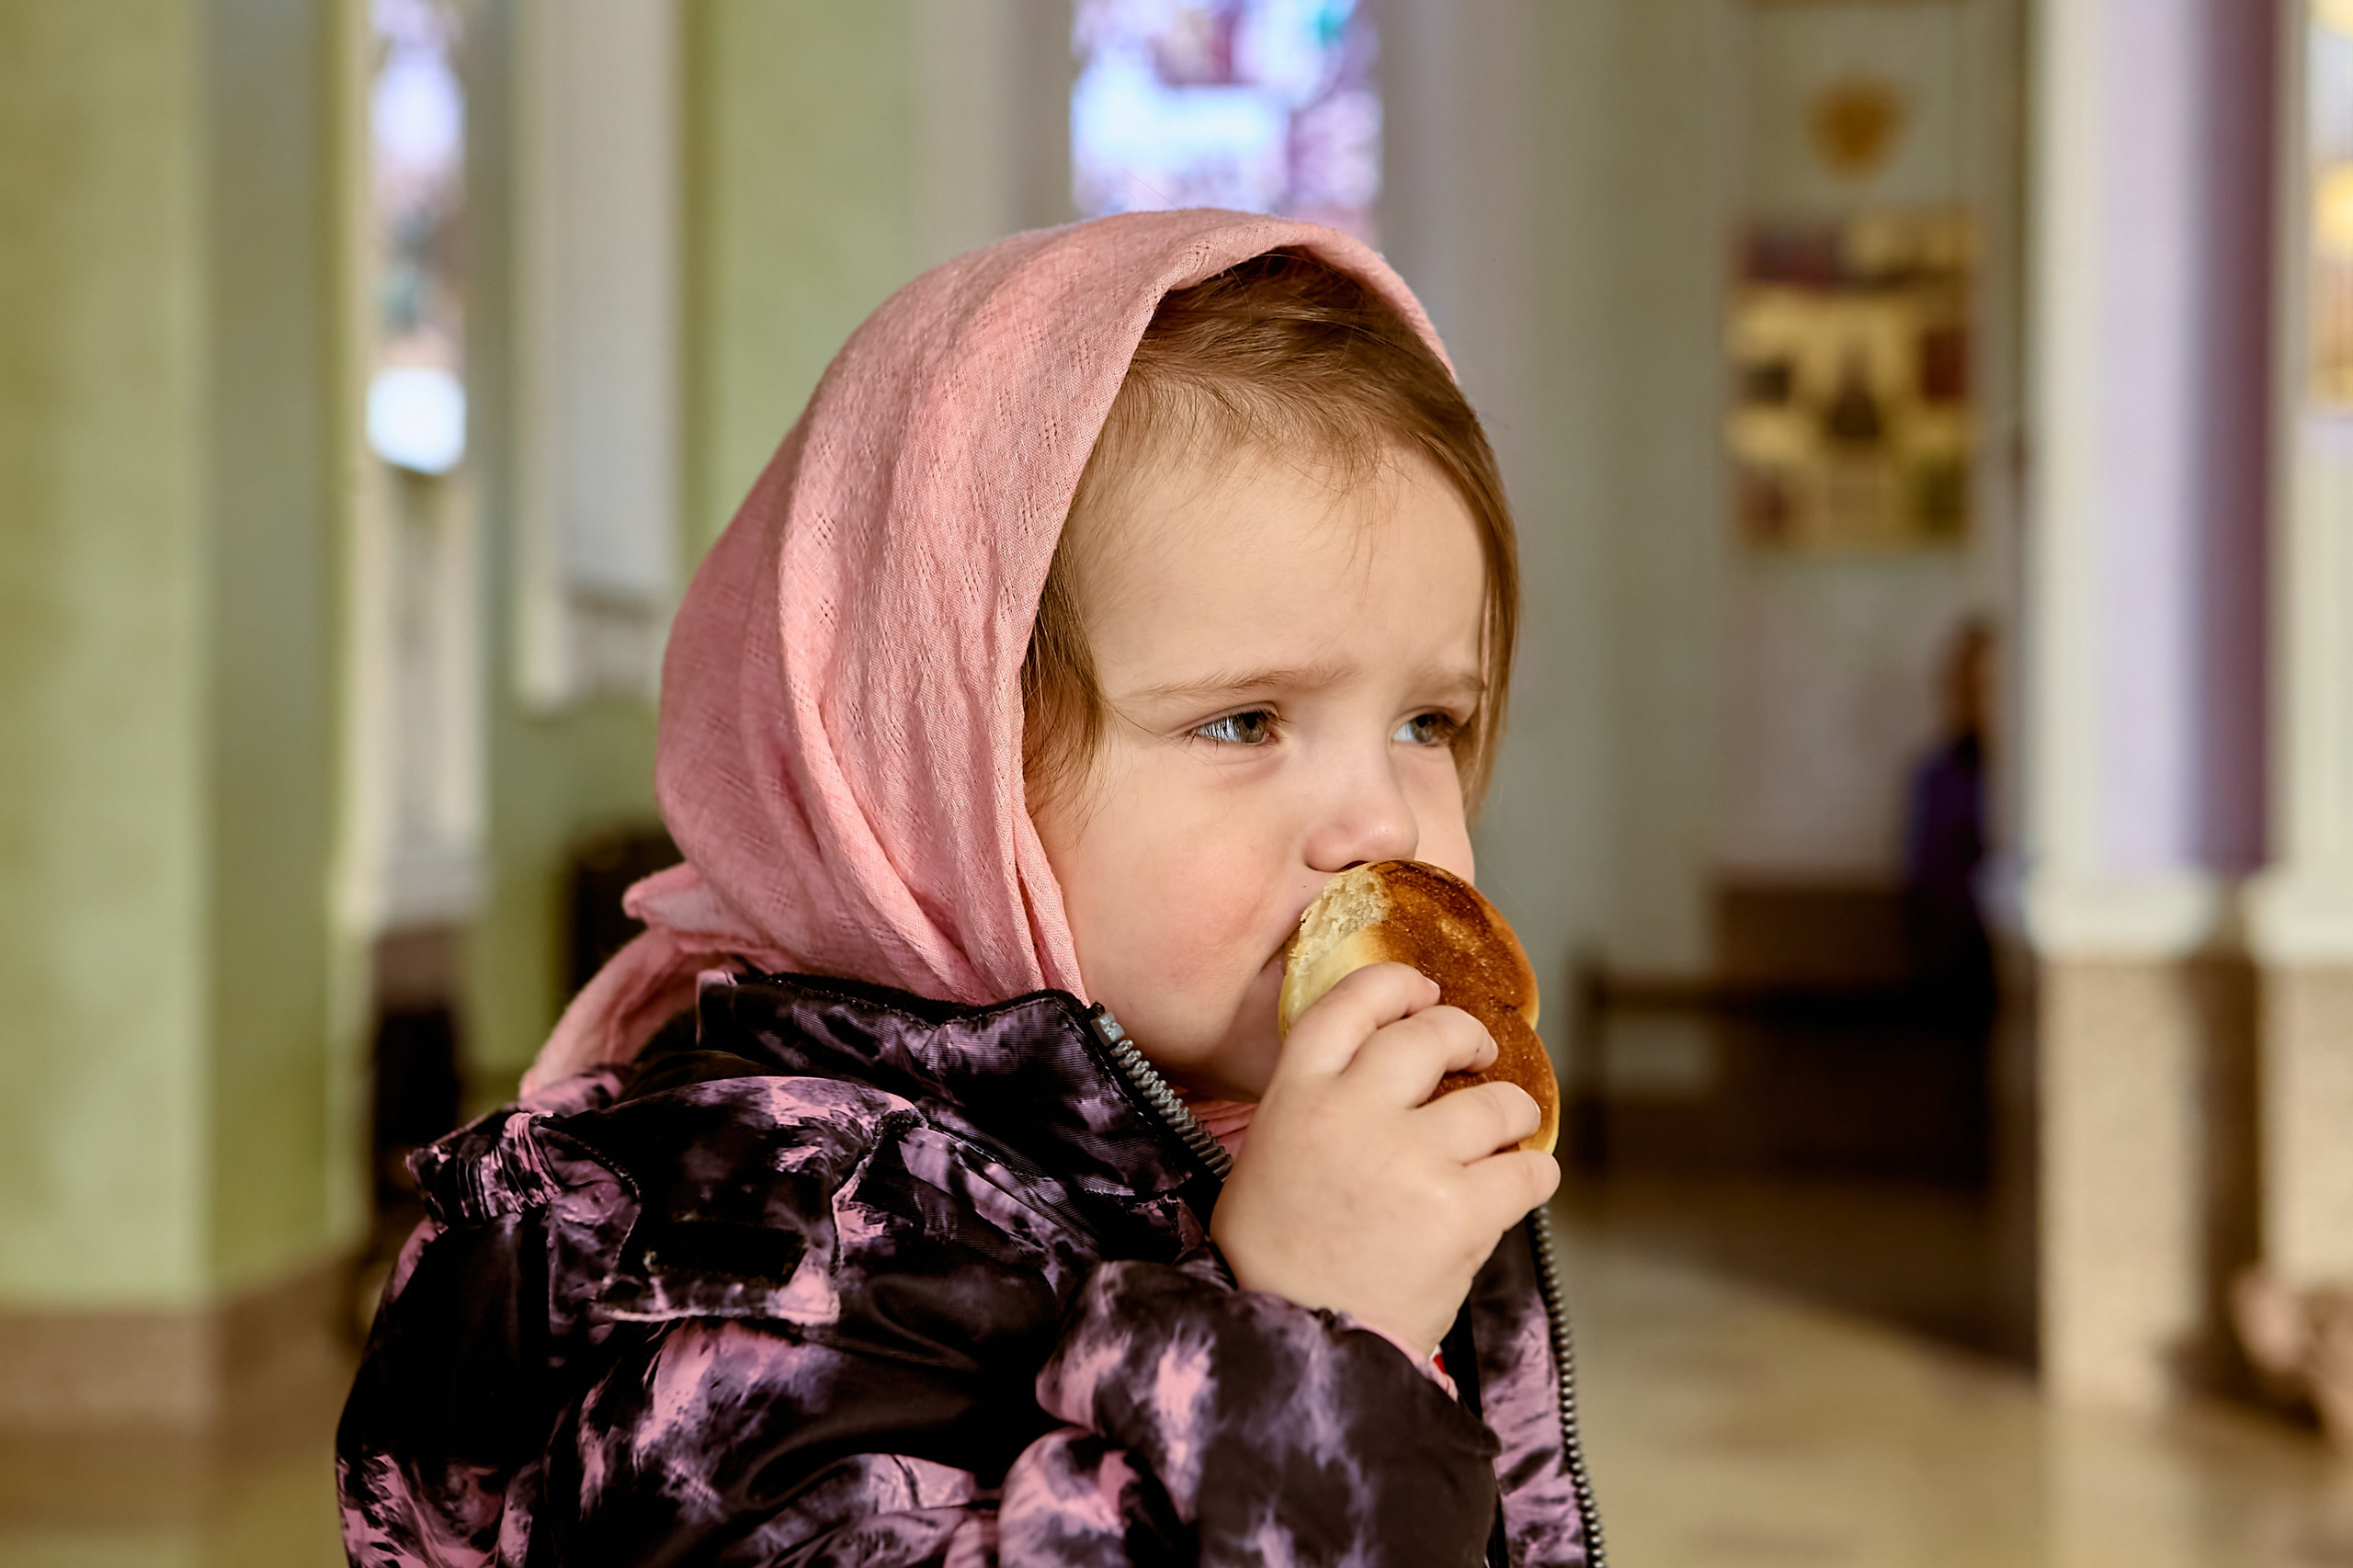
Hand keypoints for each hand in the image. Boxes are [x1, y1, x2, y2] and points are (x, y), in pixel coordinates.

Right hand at [1210, 963, 1560, 1360]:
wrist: (1293, 1345)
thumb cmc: (1276, 1261)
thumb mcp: (1269, 1159)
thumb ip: (1319, 1108)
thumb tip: (1385, 1080)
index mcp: (1296, 1096)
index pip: (1350, 1004)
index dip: (1395, 986)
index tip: (1422, 988)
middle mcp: (1352, 1112)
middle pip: (1430, 1035)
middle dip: (1467, 1036)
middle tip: (1478, 1052)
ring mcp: (1409, 1158)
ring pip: (1495, 1103)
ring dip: (1512, 1115)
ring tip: (1508, 1132)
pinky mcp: (1458, 1211)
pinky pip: (1527, 1171)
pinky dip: (1533, 1176)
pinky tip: (1521, 1186)